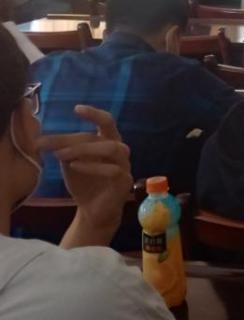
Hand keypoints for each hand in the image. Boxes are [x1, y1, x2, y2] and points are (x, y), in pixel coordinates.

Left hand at [36, 105, 131, 244]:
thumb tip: (43, 138)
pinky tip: (74, 167)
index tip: (76, 108)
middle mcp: (120, 150)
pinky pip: (112, 170)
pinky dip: (92, 166)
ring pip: (112, 148)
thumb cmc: (84, 183)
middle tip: (49, 144)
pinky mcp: (124, 181)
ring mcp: (124, 165)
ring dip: (84, 149)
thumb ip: (64, 149)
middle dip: (74, 138)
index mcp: (108, 142)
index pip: (106, 122)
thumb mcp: (70, 162)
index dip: (94, 113)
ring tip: (61, 155)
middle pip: (104, 134)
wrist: (94, 211)